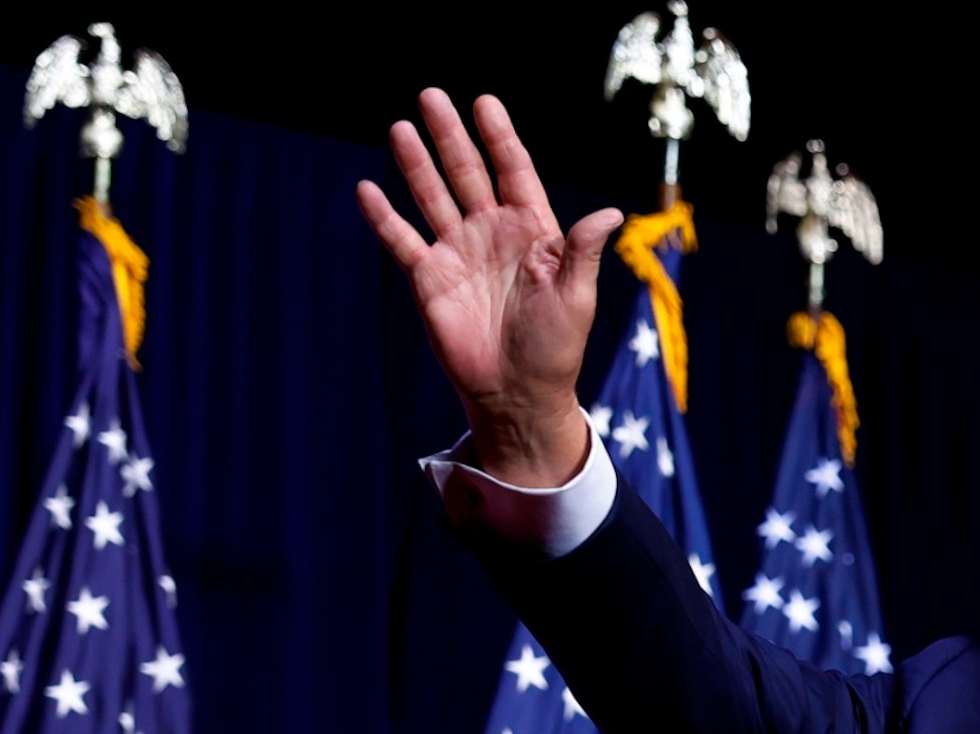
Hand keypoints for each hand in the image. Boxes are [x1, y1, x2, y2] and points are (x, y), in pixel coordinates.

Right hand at [357, 90, 616, 488]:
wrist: (518, 393)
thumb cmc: (556, 347)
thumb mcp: (576, 297)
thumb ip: (583, 252)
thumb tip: (611, 213)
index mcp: (532, 231)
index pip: (513, 171)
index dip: (499, 137)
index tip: (484, 102)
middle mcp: (492, 233)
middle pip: (467, 172)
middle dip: (450, 135)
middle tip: (430, 95)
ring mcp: (458, 252)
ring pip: (433, 195)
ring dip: (416, 163)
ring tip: (400, 127)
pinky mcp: (430, 278)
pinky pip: (402, 240)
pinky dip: (385, 217)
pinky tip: (368, 189)